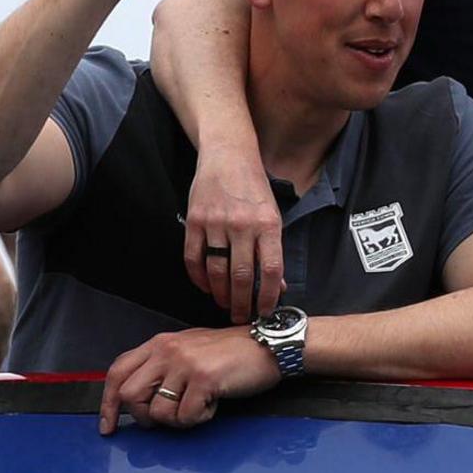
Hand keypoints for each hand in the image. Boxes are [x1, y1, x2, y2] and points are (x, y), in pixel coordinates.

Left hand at [98, 324, 278, 433]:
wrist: (268, 347)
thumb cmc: (230, 354)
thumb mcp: (188, 351)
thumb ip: (161, 368)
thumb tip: (137, 401)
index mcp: (158, 343)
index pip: (117, 372)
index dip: (107, 403)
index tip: (109, 427)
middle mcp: (166, 350)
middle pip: (129, 395)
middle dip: (143, 417)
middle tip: (166, 419)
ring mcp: (184, 364)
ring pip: (158, 412)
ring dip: (177, 420)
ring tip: (198, 406)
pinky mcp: (203, 379)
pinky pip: (185, 417)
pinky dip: (199, 419)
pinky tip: (213, 404)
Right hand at [182, 144, 286, 318]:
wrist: (228, 155)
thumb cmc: (254, 187)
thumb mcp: (272, 215)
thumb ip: (273, 250)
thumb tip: (278, 285)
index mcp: (268, 224)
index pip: (271, 269)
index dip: (268, 297)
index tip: (265, 312)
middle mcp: (243, 225)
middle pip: (242, 276)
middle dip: (242, 303)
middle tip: (241, 317)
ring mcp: (216, 223)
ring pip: (217, 272)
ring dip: (220, 294)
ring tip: (225, 304)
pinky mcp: (195, 221)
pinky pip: (194, 258)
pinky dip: (199, 278)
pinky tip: (205, 286)